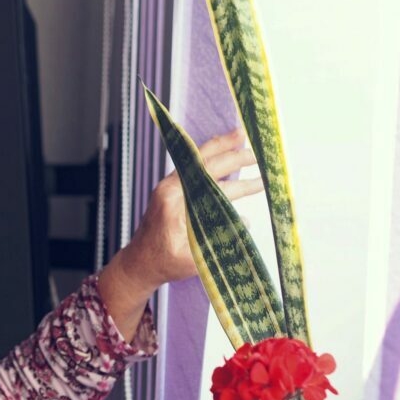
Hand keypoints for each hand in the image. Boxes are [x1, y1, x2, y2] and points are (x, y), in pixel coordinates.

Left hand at [121, 127, 262, 293]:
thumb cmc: (163, 263)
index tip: (261, 182)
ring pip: (196, 159)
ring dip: (219, 147)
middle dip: (232, 156)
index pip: (211, 185)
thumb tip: (245, 222)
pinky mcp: (168, 189)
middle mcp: (168, 189)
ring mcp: (166, 187)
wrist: (138, 263)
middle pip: (204, 164)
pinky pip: (190, 166)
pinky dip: (207, 156)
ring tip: (240, 135)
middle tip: (257, 154)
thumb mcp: (193, 259)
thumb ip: (218, 242)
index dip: (239, 184)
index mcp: (173, 203)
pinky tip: (221, 150)